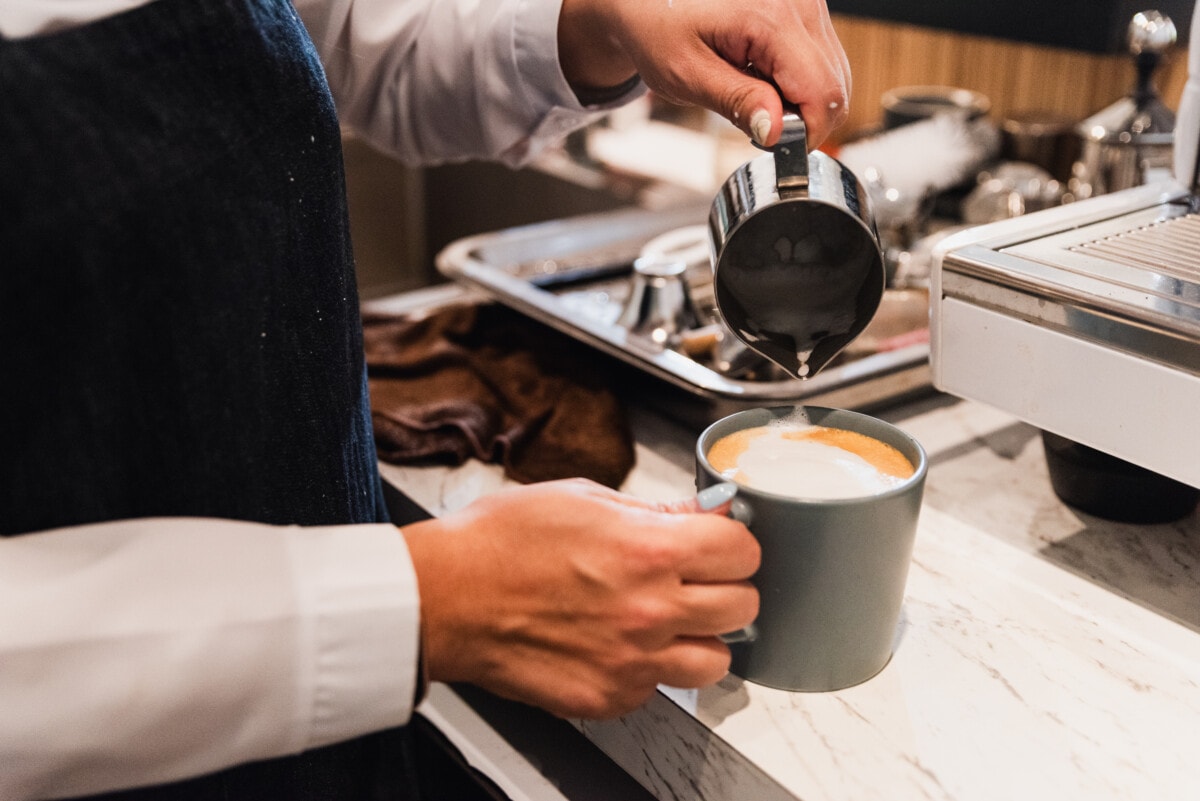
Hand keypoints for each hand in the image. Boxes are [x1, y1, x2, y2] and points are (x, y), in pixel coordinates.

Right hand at [401, 478, 759, 718]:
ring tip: (667, 620)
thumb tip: (700, 512)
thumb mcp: (584, 498)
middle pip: (743, 607)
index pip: (743, 551)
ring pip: (715, 661)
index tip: (719, 543)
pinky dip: (649, 669)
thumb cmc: (499, 541)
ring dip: (700, 638)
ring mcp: (631, 662)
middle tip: (697, 579)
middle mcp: (649, 611)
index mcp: (649, 551)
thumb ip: (654, 511)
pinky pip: (658, 689)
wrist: (444, 597)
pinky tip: (618, 643)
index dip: (732, 542)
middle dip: (725, 588)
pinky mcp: (606, 697)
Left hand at [558, 0, 850, 147]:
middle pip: (836, 87)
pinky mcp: (806, 10)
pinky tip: (763, 80)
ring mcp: (807, 4)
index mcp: (771, 18)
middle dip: (805, 120)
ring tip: (755, 97)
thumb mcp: (686, 74)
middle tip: (758, 124)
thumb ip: (735, 103)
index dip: (805, 133)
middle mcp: (800, 4)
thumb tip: (776, 131)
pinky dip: (799, 84)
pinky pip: (822, 61)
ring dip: (802, 102)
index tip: (771, 144)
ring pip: (834, 76)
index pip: (823, 93)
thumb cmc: (657, 25)